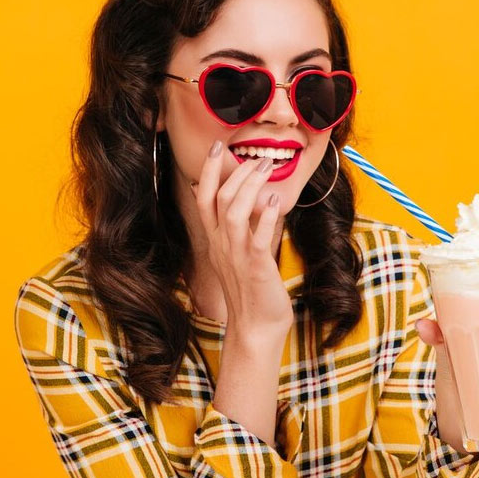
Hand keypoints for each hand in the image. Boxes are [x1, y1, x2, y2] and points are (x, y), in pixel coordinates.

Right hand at [190, 141, 294, 337]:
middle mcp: (222, 246)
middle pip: (219, 199)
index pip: (204, 198)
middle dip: (238, 173)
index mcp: (216, 241)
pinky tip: (274, 201)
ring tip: (267, 169)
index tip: (218, 148)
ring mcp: (237, 257)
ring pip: (234, 212)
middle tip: (259, 158)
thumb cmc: (252, 292)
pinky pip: (256, 238)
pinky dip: (264, 217)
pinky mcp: (256, 268)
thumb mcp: (237, 256)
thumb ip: (235, 231)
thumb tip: (238, 205)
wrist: (255, 329)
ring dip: (250, 186)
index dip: (210, 171)